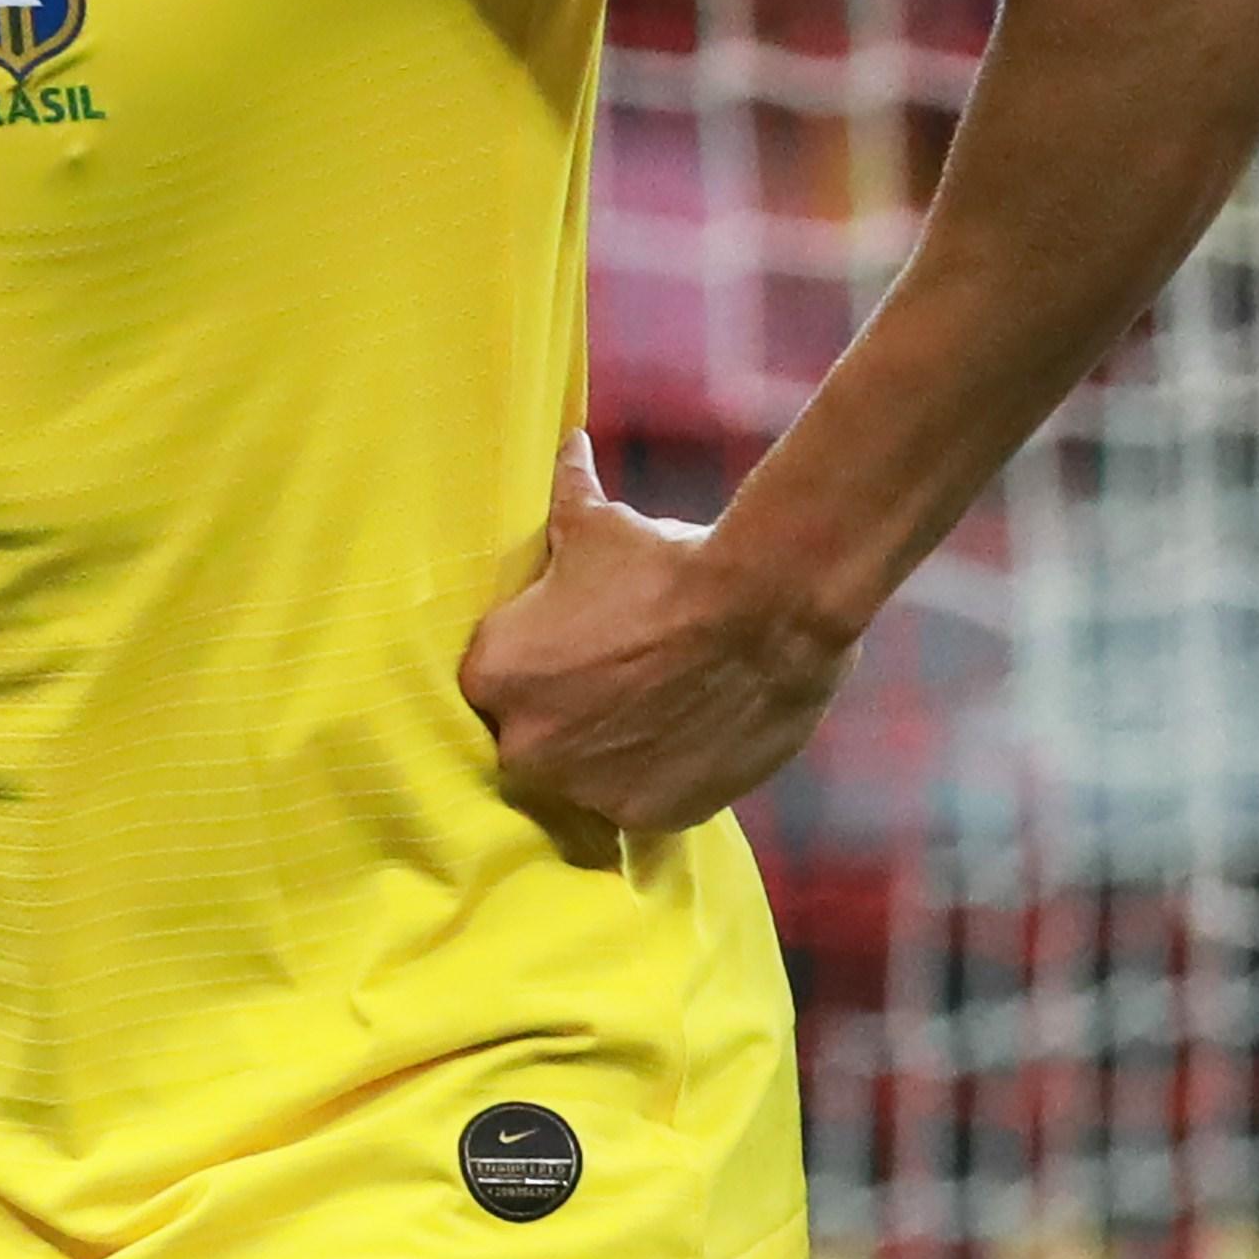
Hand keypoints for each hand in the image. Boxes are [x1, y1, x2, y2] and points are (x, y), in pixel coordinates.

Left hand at [458, 435, 859, 851]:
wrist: (765, 609)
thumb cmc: (670, 561)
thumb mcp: (600, 524)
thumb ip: (564, 493)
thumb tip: (565, 444)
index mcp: (494, 676)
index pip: (492, 685)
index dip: (535, 665)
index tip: (570, 650)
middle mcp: (525, 745)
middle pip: (532, 738)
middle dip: (567, 714)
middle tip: (618, 679)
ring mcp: (586, 788)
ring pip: (586, 775)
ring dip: (611, 749)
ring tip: (660, 704)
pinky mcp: (646, 815)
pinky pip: (639, 800)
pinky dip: (660, 773)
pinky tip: (688, 732)